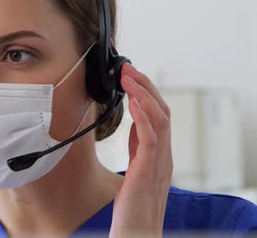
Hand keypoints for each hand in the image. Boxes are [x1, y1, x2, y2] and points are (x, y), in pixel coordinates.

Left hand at [109, 63, 172, 237]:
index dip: (146, 93)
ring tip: (128, 78)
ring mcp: (158, 163)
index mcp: (158, 154)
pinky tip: (132, 102)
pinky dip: (142, 116)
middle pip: (161, 111)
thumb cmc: (132, 208)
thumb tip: (134, 127)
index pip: (158, 115)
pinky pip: (150, 138)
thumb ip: (138, 149)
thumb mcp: (136, 169)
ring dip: (143, 94)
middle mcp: (162, 155)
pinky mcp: (148, 171)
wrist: (136, 233)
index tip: (130, 77)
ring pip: (159, 119)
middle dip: (145, 86)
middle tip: (128, 69)